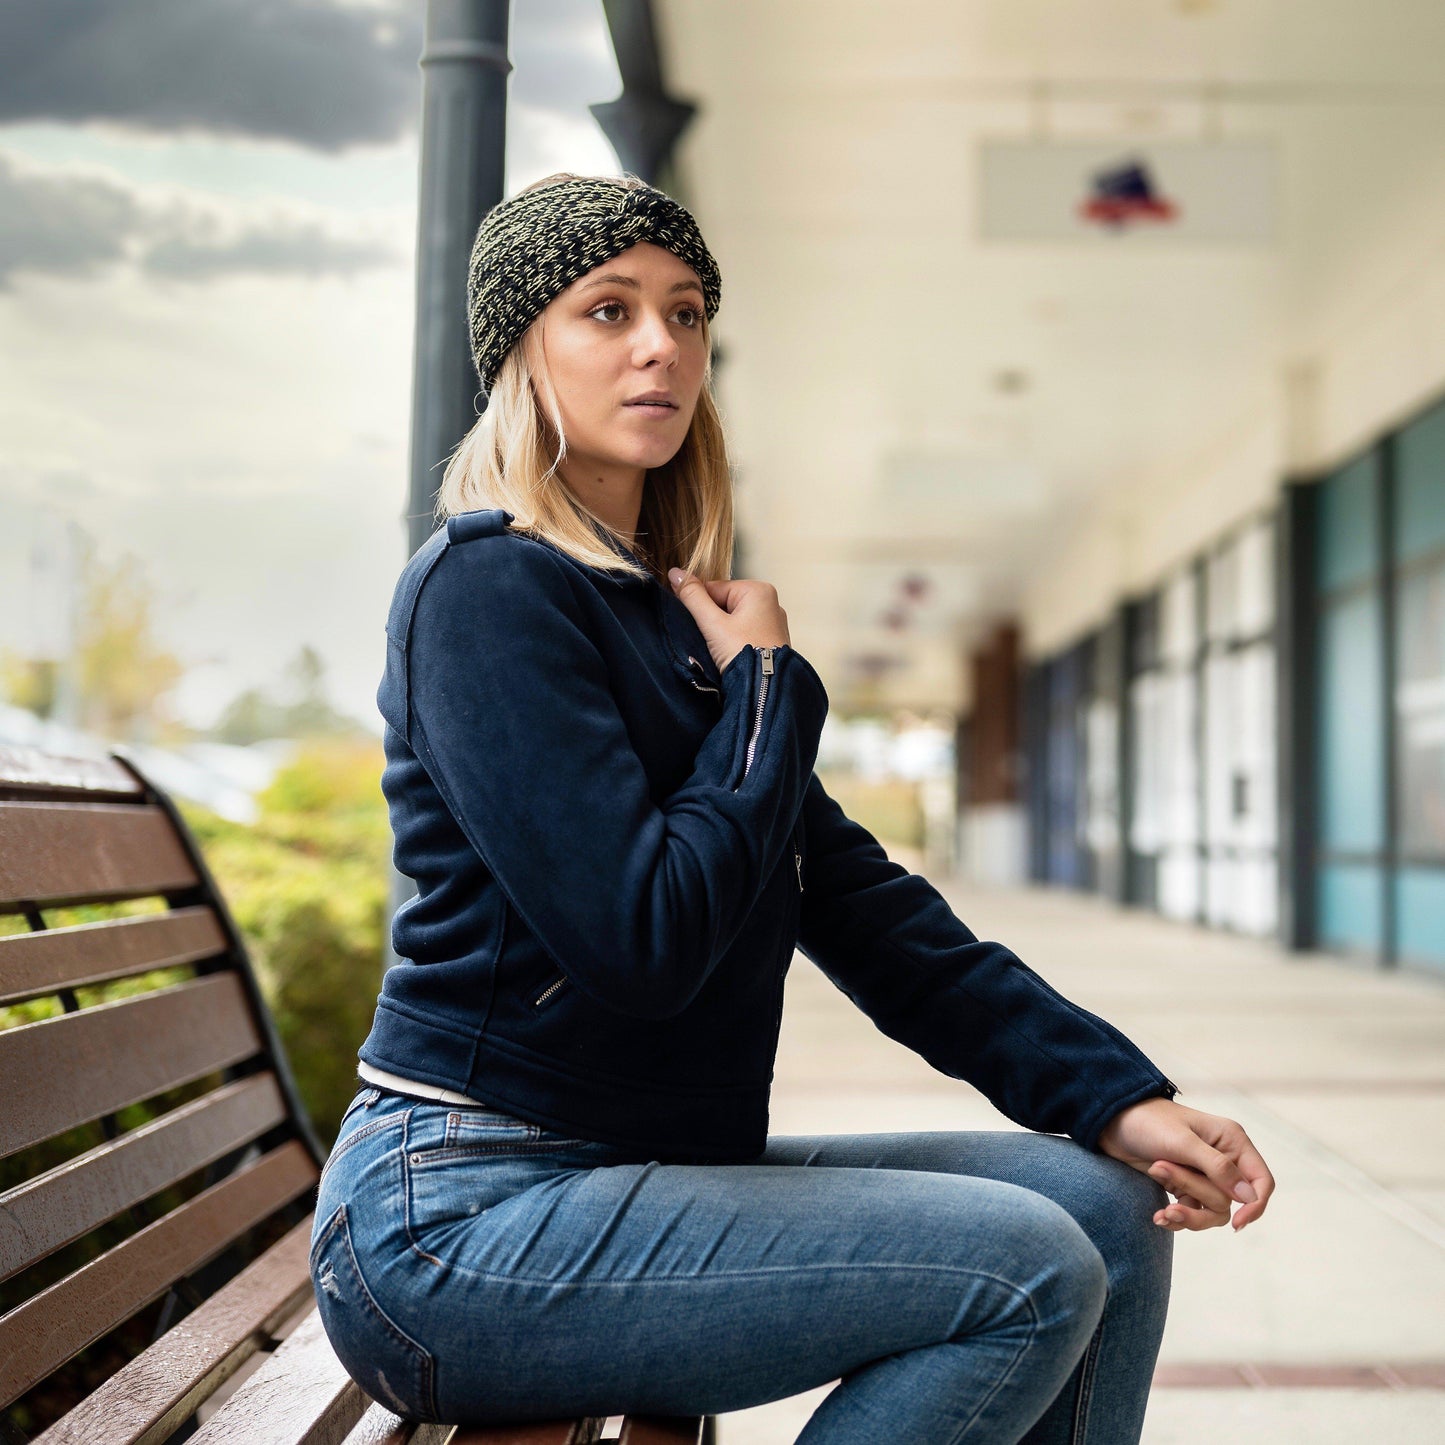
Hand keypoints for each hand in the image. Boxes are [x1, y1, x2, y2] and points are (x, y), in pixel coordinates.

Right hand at [668, 570, 790, 675]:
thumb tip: (675, 573)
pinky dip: (732, 642)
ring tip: (717, 650)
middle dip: (710, 621)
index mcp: (759, 591)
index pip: (714, 588)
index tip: (688, 620)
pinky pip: (743, 634)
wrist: (766, 690)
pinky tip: (728, 655)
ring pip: (733, 621)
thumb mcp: (713, 623)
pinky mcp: (770, 642)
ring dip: (720, 633)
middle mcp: (770, 603)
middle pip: (724, 604)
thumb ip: (692, 597)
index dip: (697, 604)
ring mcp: (772, 624)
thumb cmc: (743, 654)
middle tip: (706, 639)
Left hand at [1096, 1095, 1274, 1233]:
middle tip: (1160, 1168)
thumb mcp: (1182, 1142)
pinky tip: (1158, 1216)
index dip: (1255, 1205)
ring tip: (1158, 1202)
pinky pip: (1192, 1214)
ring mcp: (1202, 1175)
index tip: (1237, 1223)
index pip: (1261, 1181)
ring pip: (1212, 1212)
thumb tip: (1249, 1196)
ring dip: (1185, 1210)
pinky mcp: (1183, 1187)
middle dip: (1194, 1192)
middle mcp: (1222, 1159)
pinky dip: (1177, 1218)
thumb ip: (1217, 1168)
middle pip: (1230, 1200)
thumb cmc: (1147, 1122)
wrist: (1109, 1122)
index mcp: (1231, 1141)